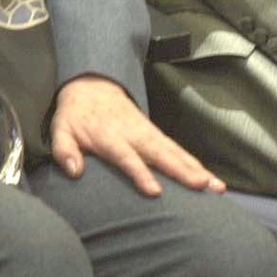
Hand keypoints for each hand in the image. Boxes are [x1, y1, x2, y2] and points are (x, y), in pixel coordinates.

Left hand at [49, 75, 223, 196]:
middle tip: (202, 186)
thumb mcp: (61, 129)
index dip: (140, 173)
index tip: (155, 191)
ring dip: (196, 168)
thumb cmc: (76, 115)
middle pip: (160, 154)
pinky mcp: (156, 134)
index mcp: (109, 136)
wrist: (92, 85)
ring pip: (175, 152)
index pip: (126, 157)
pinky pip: (178, 150)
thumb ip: (64, 150)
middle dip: (182, 170)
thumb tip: (74, 171)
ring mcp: (148, 133)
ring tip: (215, 186)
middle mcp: (134, 134)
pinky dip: (195, 163)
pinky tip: (211, 179)